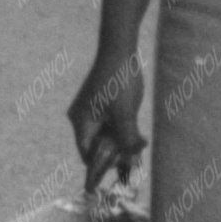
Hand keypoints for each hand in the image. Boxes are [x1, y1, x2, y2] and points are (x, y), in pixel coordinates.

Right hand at [68, 42, 145, 193]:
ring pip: (104, 136)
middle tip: (135, 159)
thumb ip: (126, 139)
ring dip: (120, 143)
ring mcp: (90, 110)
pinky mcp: (100, 104)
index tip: (122, 173)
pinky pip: (108, 125)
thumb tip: (129, 163)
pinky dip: (120, 131)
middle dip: (114, 154)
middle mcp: (81, 118)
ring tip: (139, 145)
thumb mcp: (125, 114)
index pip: (88, 155)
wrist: (120, 48)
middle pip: (96, 147)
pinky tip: (136, 134)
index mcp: (81, 122)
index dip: (102, 167)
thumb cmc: (120, 80)